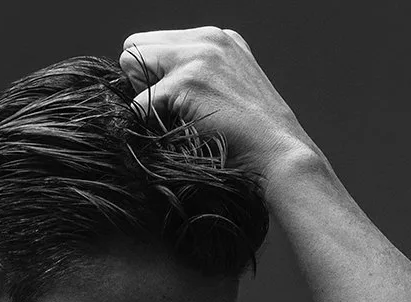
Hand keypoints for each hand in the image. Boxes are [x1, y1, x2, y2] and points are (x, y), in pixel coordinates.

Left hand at [117, 26, 318, 178]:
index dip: (155, 75)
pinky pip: (139, 102)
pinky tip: (173, 134)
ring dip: (143, 97)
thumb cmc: (253, 140)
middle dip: (141, 80)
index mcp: (219, 38)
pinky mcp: (188, 80)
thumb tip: (155, 86)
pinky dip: (146, 123)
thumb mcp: (230, 93)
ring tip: (172, 120)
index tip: (173, 103)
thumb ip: (200, 76)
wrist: (278, 154)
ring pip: (133, 62)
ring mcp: (198, 55)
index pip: (157, 43)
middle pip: (138, 45)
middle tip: (166, 112)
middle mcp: (208, 37)